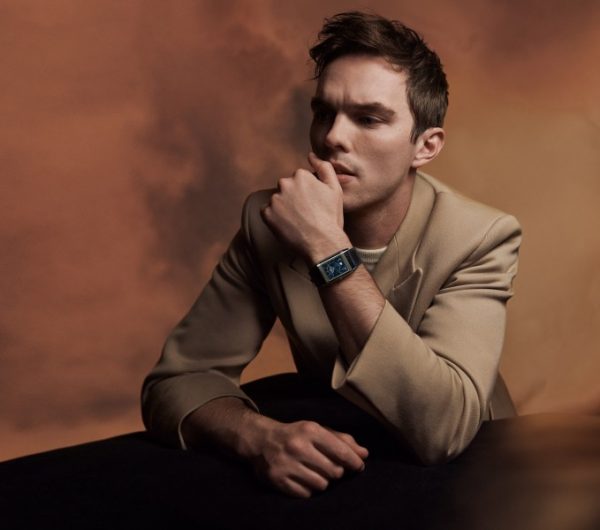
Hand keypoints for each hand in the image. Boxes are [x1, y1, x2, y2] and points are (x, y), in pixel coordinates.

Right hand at [250, 419, 368, 497]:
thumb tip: (364, 454)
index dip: (354, 462)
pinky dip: (308, 489)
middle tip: (329, 466)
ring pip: (322, 485)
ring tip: (314, 472)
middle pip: (334, 471)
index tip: (359, 466)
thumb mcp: (318, 430)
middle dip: (336, 471)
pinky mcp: (278, 480)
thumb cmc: (297, 435)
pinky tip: (302, 478)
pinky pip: (307, 494)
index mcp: (310, 430)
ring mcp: (286, 464)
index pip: (341, 451)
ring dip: (322, 481)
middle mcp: (298, 446)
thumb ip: (342, 441)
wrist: (262, 441)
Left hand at [261, 152, 350, 262]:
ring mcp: (274, 199)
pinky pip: (267, 212)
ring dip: (284, 208)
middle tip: (306, 214)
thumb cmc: (331, 217)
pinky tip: (288, 225)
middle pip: (286, 188)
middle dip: (293, 198)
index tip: (313, 205)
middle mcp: (285, 184)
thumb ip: (324, 168)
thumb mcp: (335, 189)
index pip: (298, 180)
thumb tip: (311, 156)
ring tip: (298, 221)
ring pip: (277, 200)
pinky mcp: (267, 214)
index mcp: (300, 175)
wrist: (323, 243)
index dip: (307, 194)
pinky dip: (275, 218)